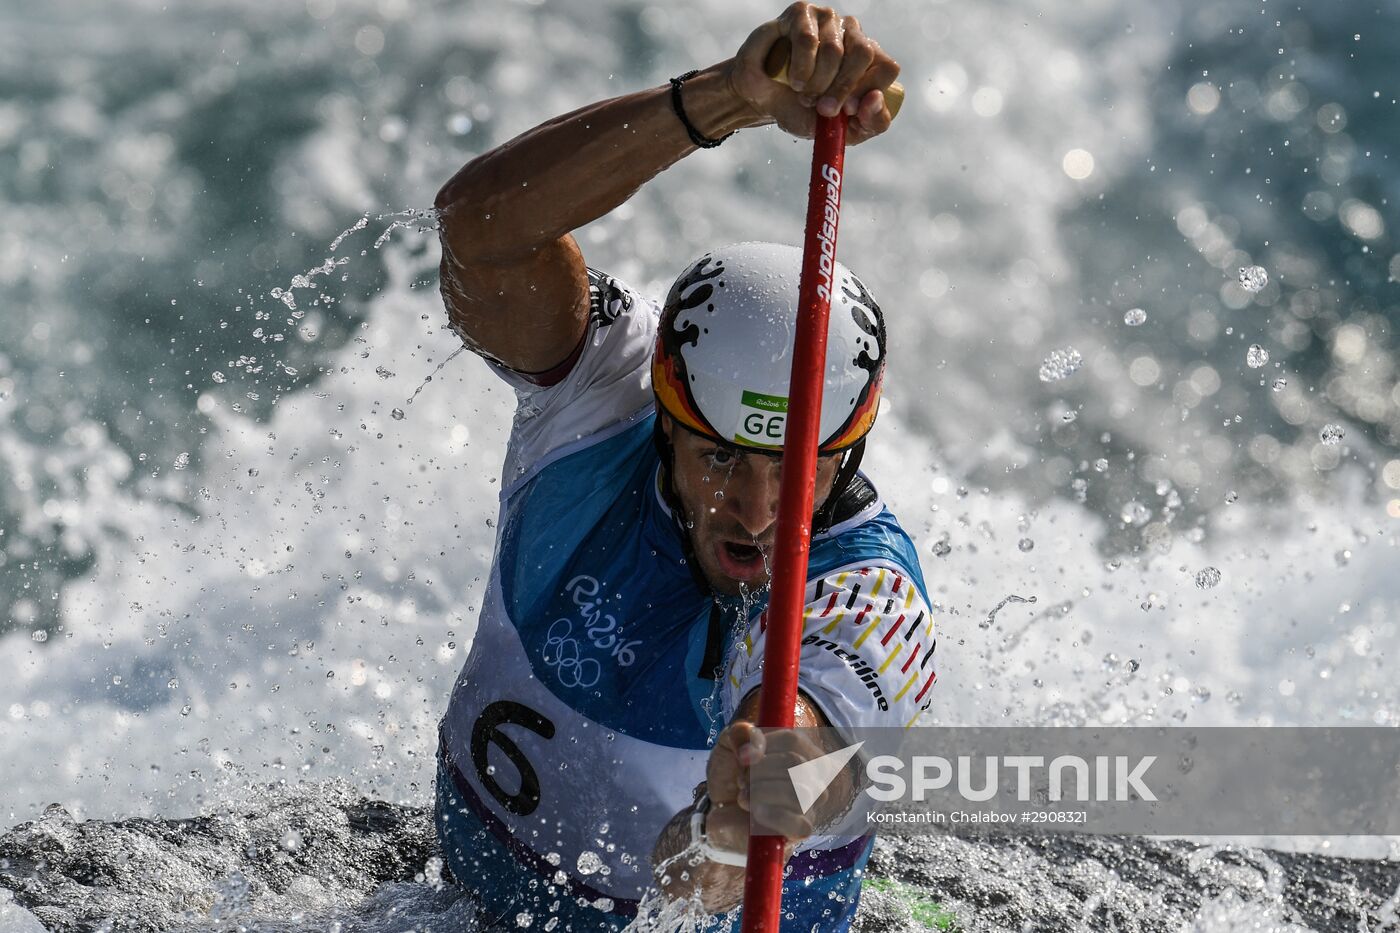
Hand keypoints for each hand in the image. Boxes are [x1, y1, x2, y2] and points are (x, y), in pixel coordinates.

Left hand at [704, 719, 838, 855]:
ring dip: (761, 792)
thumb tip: (750, 745)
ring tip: (745, 797)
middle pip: (794, 762)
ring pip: (798, 791)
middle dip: (758, 770)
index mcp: (802, 750)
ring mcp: (811, 804)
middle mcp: (814, 775)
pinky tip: (757, 813)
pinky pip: (801, 824)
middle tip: (742, 780)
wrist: (719, 811)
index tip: (742, 755)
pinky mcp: (801, 830)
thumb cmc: (731, 775)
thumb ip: (739, 733)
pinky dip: (774, 816)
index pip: (793, 740)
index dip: (763, 745)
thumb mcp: (728, 744)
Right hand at [723, 3, 899, 144]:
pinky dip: (799, 68)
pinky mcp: (802, 13)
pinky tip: (791, 77)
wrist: (760, 101)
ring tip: (802, 92)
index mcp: (869, 61)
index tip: (848, 110)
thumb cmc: (801, 111)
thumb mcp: (840, 131)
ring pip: (834, 50)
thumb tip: (876, 99)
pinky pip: (807, 40)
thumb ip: (871, 123)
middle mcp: (853, 34)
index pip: (887, 68)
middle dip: (840, 89)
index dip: (868, 90)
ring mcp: (828, 20)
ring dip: (815, 83)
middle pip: (864, 54)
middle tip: (822, 108)